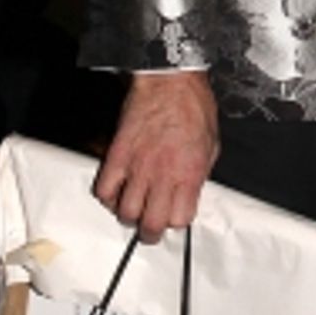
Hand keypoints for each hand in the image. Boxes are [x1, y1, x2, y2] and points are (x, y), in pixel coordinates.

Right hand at [93, 69, 219, 242]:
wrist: (170, 81)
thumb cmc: (193, 106)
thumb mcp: (211, 145)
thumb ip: (199, 175)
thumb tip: (191, 192)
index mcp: (189, 174)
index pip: (180, 220)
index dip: (178, 222)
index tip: (176, 217)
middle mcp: (163, 175)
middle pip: (151, 224)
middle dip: (151, 233)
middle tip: (150, 230)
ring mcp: (138, 167)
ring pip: (126, 211)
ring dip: (129, 215)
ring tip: (133, 210)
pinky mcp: (117, 155)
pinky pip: (104, 189)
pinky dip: (108, 196)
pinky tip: (116, 191)